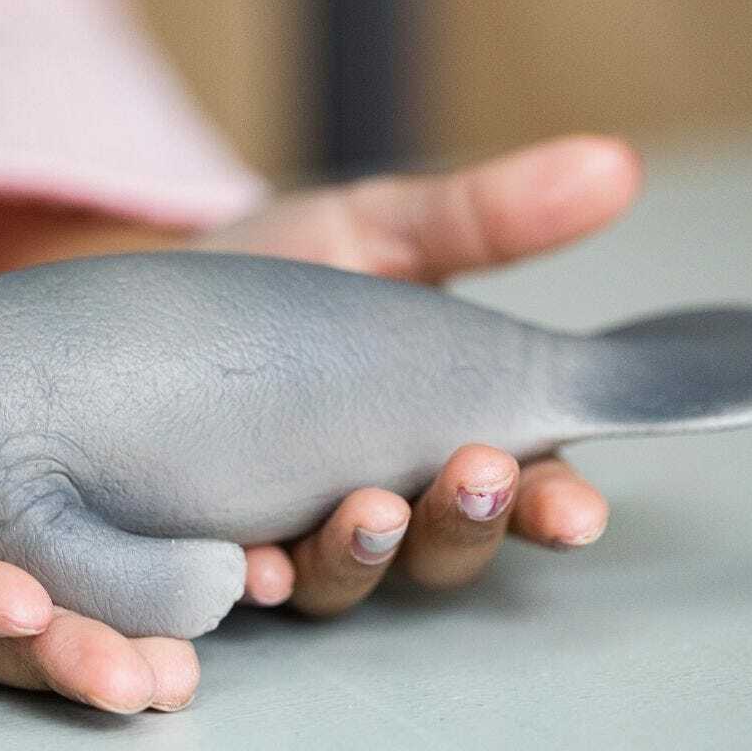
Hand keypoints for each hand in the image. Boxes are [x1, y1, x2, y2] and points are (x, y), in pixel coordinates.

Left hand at [196, 135, 642, 613]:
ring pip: (353, 578)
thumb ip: (482, 217)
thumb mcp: (373, 229)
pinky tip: (256, 566)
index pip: (519, 485)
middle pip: (445, 546)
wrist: (138, 300)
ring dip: (369, 556)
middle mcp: (376, 491)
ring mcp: (294, 527)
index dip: (553, 504)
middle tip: (475, 477)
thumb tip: (613, 166)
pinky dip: (260, 581)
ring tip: (370, 510)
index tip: (576, 512)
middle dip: (467, 524)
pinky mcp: (212, 542)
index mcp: (434, 426)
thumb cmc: (273, 272)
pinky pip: (244, 584)